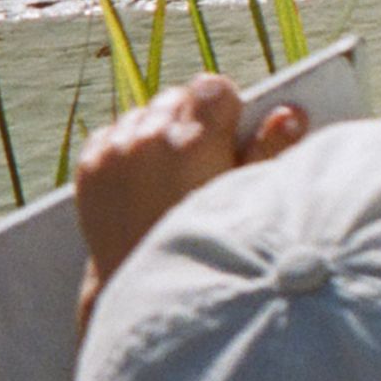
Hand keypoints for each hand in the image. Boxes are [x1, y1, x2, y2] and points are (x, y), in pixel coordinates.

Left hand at [75, 76, 307, 298]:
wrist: (146, 293)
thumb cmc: (211, 250)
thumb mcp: (249, 202)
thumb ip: (271, 152)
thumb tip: (291, 111)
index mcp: (193, 142)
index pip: (213, 87)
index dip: (227, 108)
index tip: (230, 135)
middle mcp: (147, 139)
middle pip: (178, 96)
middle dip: (194, 119)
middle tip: (205, 161)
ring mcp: (113, 152)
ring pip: (145, 113)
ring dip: (160, 131)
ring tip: (174, 170)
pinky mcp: (90, 166)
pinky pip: (114, 132)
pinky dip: (129, 146)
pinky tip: (145, 177)